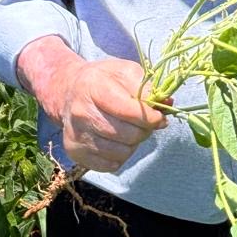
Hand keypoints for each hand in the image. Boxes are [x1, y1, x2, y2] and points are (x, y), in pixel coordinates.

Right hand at [47, 56, 167, 172]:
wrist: (69, 91)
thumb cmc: (103, 80)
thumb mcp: (124, 72)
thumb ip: (147, 86)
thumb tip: (167, 103)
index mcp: (93, 87)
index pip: (129, 111)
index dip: (151, 117)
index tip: (160, 117)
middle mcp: (81, 112)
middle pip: (126, 134)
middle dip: (144, 131)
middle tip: (146, 124)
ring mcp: (76, 134)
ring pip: (120, 152)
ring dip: (133, 144)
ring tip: (130, 130)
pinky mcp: (75, 152)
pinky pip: (110, 165)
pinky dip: (120, 156)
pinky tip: (117, 141)